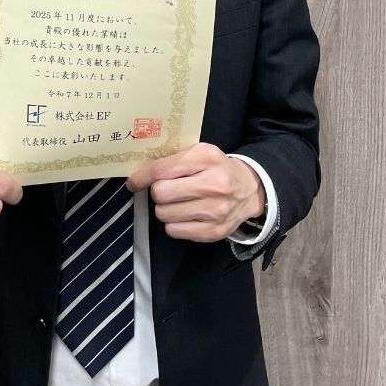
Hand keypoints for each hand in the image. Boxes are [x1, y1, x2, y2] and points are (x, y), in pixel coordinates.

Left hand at [127, 143, 264, 241]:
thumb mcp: (200, 154)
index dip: (142, 177)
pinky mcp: (214, 231)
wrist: (250, 190)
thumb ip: (173, 160)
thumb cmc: (217, 169)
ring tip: (179, 203)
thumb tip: (139, 175)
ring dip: (166, 209)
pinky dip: (175, 224)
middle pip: (161, 193)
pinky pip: (174, 231)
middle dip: (159, 192)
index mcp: (208, 158)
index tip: (135, 182)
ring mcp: (216, 210)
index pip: (162, 169)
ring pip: (164, 214)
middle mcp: (215, 184)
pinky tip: (186, 215)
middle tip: (167, 191)